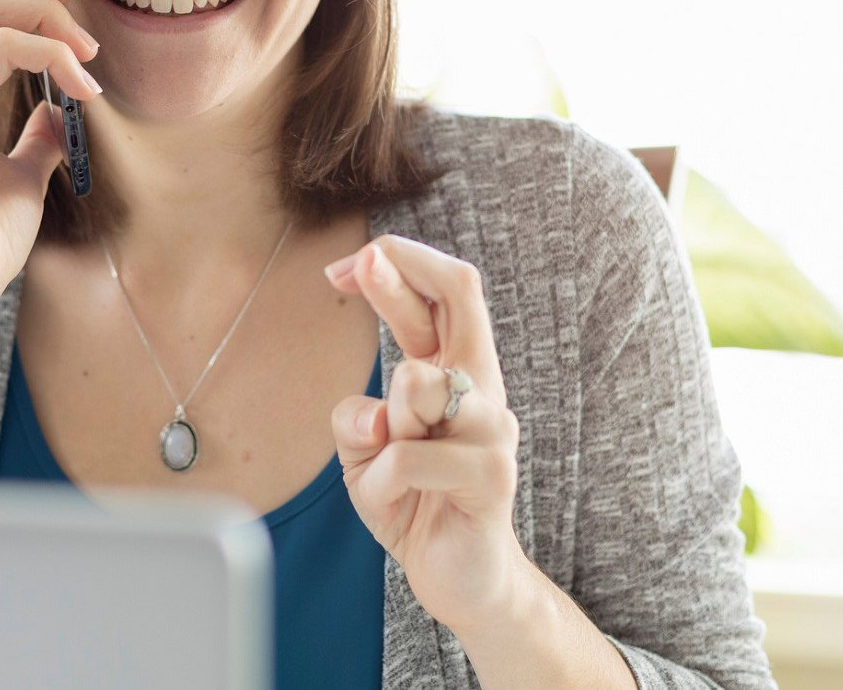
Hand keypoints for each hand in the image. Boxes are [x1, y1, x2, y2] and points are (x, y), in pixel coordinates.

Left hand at [324, 235, 527, 635]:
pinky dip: (379, 482)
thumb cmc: (413, 502)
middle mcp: (482, 385)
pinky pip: (408, 457)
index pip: (445, 291)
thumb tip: (370, 416)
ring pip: (417, 381)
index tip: (349, 266)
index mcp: (454, 369)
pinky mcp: (492, 473)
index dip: (400, 263)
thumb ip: (356, 419)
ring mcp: (493, 426)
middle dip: (399, 273)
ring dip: (383, 424)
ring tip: (389, 467)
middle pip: (459, 295)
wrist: (461, 579)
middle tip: (357, 265)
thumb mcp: (365, 453)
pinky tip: (393, 503)